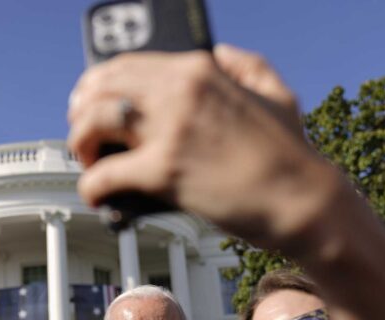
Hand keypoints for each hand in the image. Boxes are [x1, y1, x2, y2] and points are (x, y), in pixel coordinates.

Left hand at [68, 44, 341, 251]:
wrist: (303, 201)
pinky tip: (98, 198)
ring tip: (90, 165)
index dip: (96, 87)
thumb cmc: (290, 155)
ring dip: (80, 146)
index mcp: (198, 70)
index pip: (124, 65)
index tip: (89, 106)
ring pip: (92, 124)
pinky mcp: (163, 172)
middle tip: (85, 140)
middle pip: (99, 90)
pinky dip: (91, 189)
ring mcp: (169, 130)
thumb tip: (220, 52)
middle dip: (81, 115)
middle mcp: (179, 91)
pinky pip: (103, 176)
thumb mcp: (275, 92)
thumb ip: (243, 64)